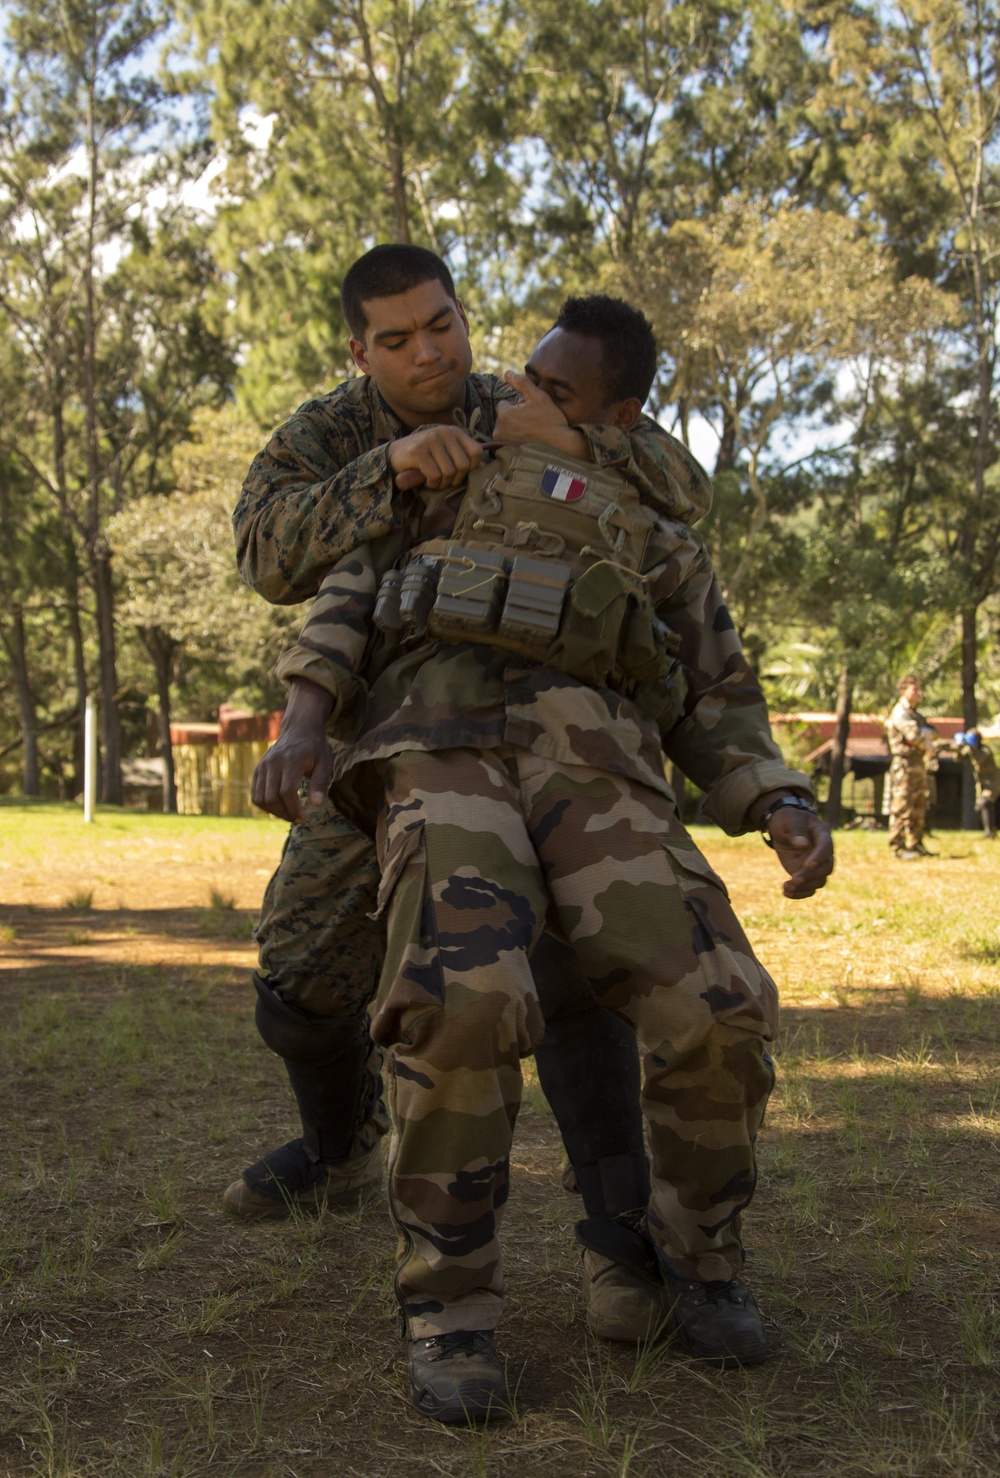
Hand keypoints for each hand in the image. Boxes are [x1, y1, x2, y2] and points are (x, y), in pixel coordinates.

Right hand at [251, 678, 334, 824]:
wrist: (299, 729)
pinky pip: (255, 793)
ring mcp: (263, 765)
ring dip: (273, 812)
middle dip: (284, 813)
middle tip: (298, 819)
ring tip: (288, 815)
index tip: (304, 818)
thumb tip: (316, 804)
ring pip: (260, 797)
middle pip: (271, 797)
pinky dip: (265, 805)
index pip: (286, 791)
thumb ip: (320, 783)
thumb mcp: (325, 762)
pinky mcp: (258, 769)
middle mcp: (273, 762)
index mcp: (291, 760)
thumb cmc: (315, 747)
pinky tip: (279, 807)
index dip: (294, 809)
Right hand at [388, 425, 484, 491]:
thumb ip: (465, 458)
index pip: (476, 452)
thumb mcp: (447, 453)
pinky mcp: (418, 451)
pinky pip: (435, 475)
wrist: (396, 455)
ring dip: (441, 483)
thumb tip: (486, 467)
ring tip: (433, 479)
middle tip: (444, 480)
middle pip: (463, 465)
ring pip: (449, 472)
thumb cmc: (426, 457)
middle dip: (455, 479)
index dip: (470, 468)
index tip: (458, 473)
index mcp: (455, 431)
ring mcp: (430, 440)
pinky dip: (431, 483)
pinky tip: (425, 479)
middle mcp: (444, 432)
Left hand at [493, 371, 588, 457]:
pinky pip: (507, 438)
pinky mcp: (505, 450)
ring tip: (531, 429)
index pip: (504, 403)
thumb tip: (507, 372)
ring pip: (505, 427)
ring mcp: (502, 441)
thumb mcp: (538, 396)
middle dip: (514, 416)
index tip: (530, 411)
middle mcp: (498, 429)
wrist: (559, 444)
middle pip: (503, 416)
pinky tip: (527, 438)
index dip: (517, 405)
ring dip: (514, 426)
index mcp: (504, 414)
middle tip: (532, 421)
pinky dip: (514, 437)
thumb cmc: (550, 419)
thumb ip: (521, 383)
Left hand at [765, 807, 834, 898]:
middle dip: (811, 875)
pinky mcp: (807, 874)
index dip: (818, 858)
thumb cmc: (789, 820)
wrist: (784, 828)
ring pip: (819, 881)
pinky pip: (809, 888)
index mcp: (822, 835)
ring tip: (786, 887)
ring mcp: (816, 865)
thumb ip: (796, 831)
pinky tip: (786, 893)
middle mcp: (823, 853)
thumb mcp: (790, 820)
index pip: (826, 847)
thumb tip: (802, 845)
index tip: (807, 866)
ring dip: (804, 887)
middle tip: (794, 879)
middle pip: (826, 868)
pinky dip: (799, 893)